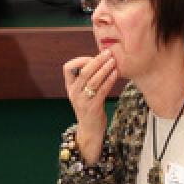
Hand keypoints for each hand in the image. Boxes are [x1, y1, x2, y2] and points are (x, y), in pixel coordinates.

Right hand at [63, 49, 117, 164]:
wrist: (90, 129)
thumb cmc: (89, 107)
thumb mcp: (82, 93)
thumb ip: (86, 79)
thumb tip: (99, 59)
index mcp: (70, 87)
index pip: (67, 68)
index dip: (80, 60)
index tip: (92, 56)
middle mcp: (74, 93)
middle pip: (83, 72)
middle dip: (97, 60)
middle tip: (108, 53)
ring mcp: (82, 101)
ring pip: (93, 80)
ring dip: (104, 69)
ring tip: (113, 61)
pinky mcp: (93, 107)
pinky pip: (102, 90)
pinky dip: (109, 80)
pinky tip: (116, 74)